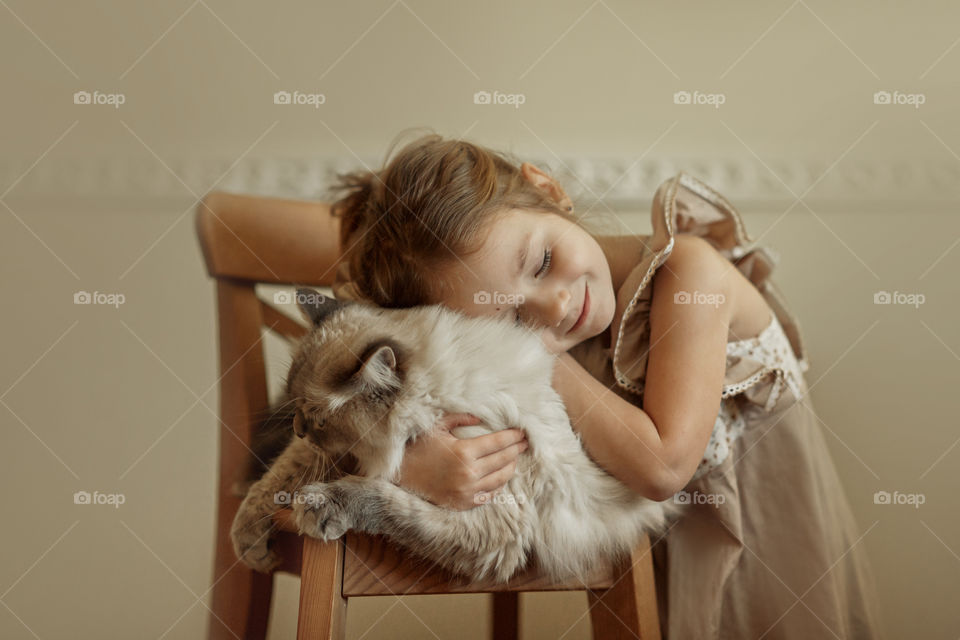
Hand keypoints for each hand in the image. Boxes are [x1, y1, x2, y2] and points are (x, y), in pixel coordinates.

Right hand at [395, 412, 527, 510]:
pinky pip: (490, 494)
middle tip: (526, 442)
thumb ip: (460, 417)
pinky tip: (501, 476)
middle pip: (504, 460)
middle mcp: (469, 473)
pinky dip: (498, 484)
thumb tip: (481, 417)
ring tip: (515, 457)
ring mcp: (467, 491)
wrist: (398, 477)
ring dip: (511, 467)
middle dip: (517, 449)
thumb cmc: (417, 448)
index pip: (499, 443)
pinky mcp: (463, 503)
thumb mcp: (437, 427)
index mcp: (464, 452)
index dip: (514, 437)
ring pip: (501, 479)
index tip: (523, 432)